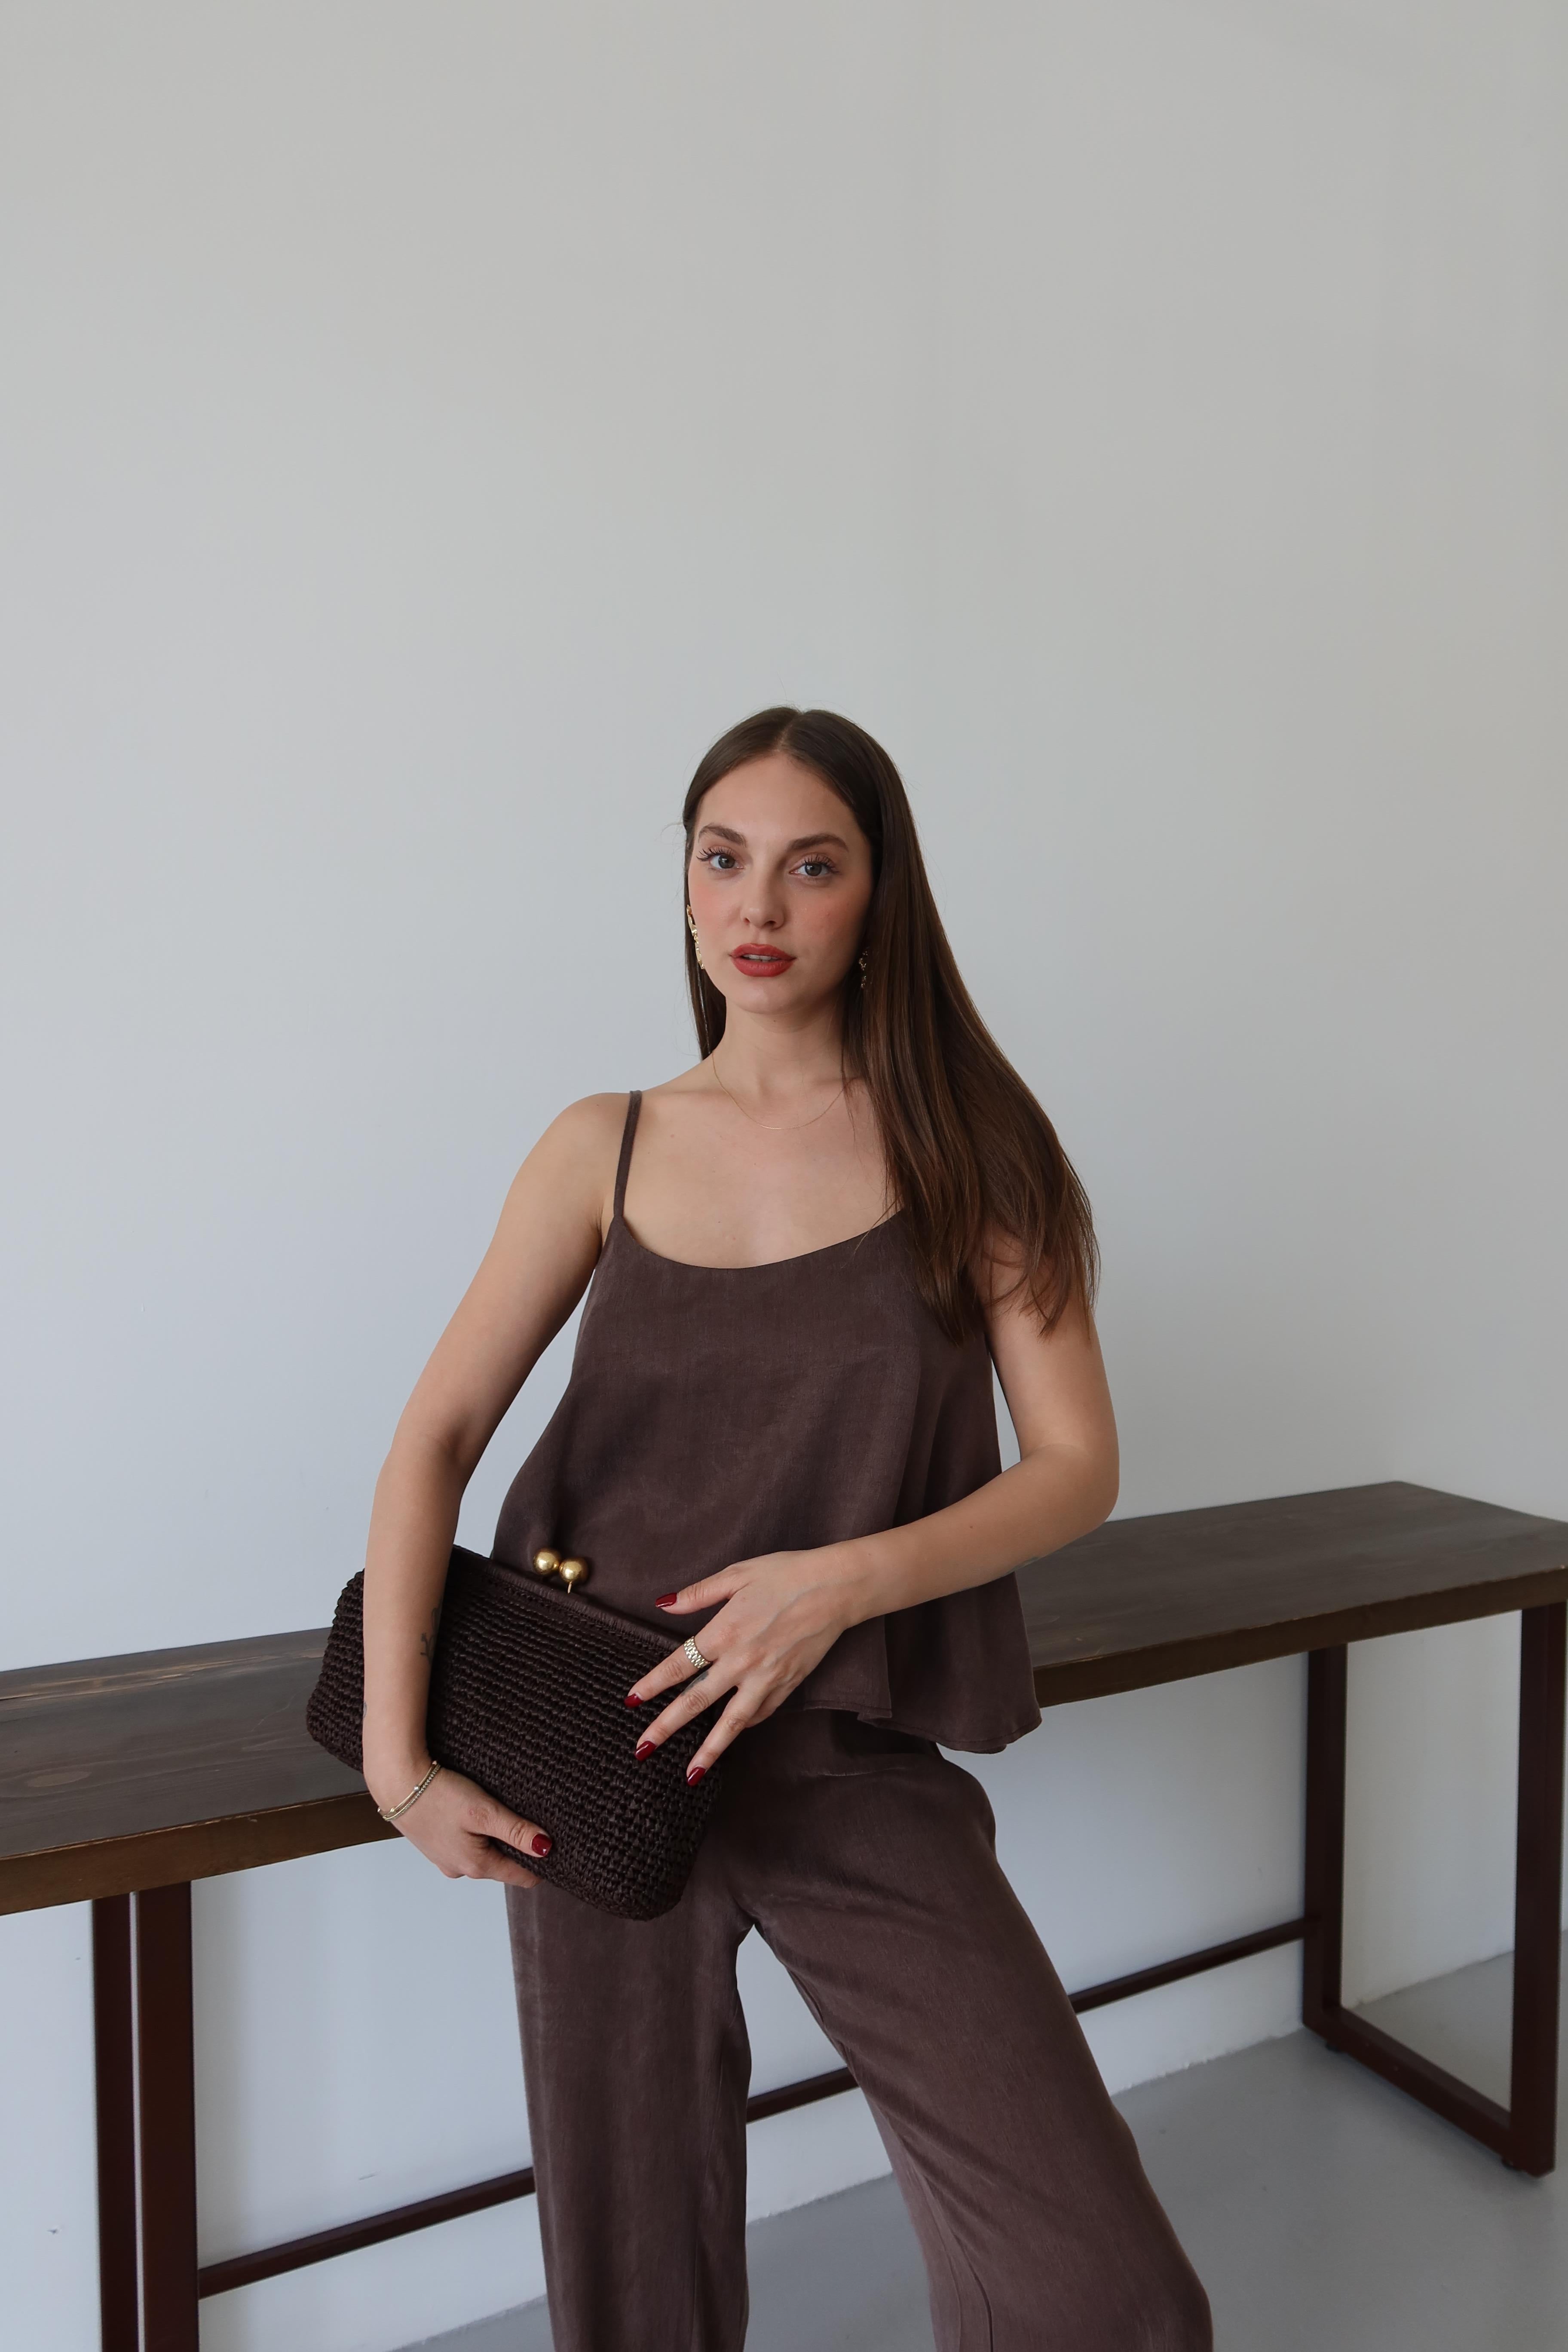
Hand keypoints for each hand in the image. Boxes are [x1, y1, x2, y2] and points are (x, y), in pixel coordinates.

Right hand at [375, 1761, 552, 1890]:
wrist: (397, 1783)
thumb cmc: (440, 1795)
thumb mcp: (484, 1811)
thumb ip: (516, 1831)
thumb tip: (546, 1849)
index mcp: (475, 1866)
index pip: (521, 1876)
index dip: (541, 1863)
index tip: (556, 1846)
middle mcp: (460, 1870)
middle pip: (503, 1864)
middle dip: (517, 1846)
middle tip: (528, 1819)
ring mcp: (446, 1859)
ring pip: (484, 1853)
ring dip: (494, 1837)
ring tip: (498, 1812)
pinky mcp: (436, 1845)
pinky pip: (466, 1843)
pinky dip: (475, 1832)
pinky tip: (472, 1812)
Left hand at [626, 1544, 866, 1779]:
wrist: (835, 1588)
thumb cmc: (785, 1574)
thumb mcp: (737, 1574)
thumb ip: (698, 1593)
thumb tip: (663, 1604)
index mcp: (723, 1632)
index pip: (678, 1665)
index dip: (652, 1684)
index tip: (632, 1700)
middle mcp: (741, 1661)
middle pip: (696, 1701)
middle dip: (666, 1727)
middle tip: (642, 1749)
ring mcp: (766, 1678)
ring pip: (731, 1722)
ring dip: (709, 1750)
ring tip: (690, 1775)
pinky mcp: (788, 1684)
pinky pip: (761, 1713)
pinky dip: (744, 1726)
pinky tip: (733, 1735)